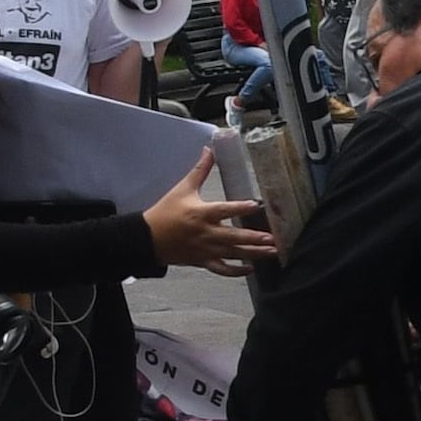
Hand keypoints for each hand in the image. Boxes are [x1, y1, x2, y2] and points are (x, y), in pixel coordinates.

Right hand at [144, 151, 278, 272]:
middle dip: (254, 239)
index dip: (240, 207)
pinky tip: (251, 268)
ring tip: (272, 252)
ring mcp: (205, 250)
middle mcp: (206, 233)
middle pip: (233, 237)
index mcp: (202, 213)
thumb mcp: (183, 188)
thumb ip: (200, 170)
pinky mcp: (203, 262)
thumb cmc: (165, 211)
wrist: (147, 237)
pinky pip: (222, 270)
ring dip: (253, 254)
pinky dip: (237, 271)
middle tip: (272, 239)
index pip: (224, 210)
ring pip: (233, 254)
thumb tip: (209, 149)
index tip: (257, 206)